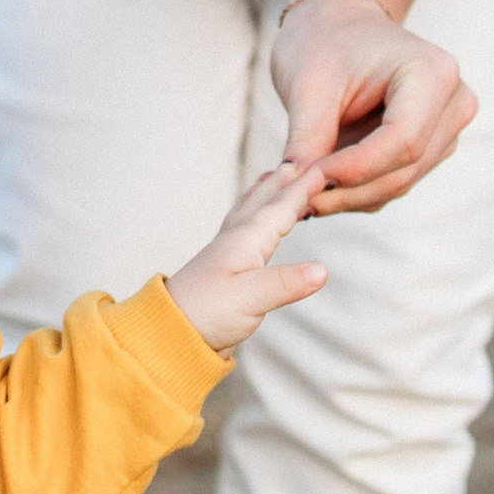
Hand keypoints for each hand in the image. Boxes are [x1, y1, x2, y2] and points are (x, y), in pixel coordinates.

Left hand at [169, 162, 331, 353]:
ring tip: (274, 178)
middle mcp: (236, 240)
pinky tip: (252, 225)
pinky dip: (254, 218)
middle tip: (302, 159)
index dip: (304, 188)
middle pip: (264, 202)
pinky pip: (244, 231)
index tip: (326, 166)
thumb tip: (322, 270)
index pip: (281, 207)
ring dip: (265, 194)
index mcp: (245, 240)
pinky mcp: (224, 270)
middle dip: (284, 181)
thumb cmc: (204, 315)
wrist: (167, 334)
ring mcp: (227, 254)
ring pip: (251, 213)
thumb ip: (285, 283)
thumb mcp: (250, 300)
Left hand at [272, 0, 478, 214]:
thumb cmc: (324, 42)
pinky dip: (353, 190)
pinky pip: (392, 183)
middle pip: (403, 169)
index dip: (354, 169)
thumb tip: (293, 190)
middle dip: (345, 190)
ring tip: (297, 188)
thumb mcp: (306, 84)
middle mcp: (453, 102)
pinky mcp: (431, 147)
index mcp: (432, 73)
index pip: (402, 140)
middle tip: (291, 198)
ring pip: (397, 183)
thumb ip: (306, 137)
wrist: (341, 25)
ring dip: (346, 195)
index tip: (305, 181)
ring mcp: (447, 128)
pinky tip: (317, 182)